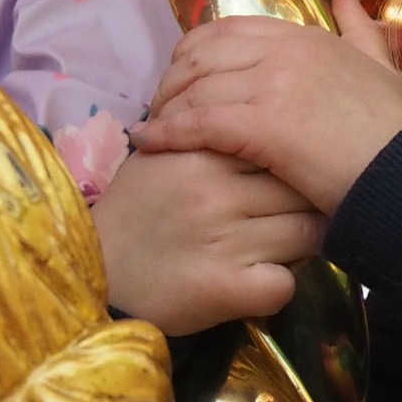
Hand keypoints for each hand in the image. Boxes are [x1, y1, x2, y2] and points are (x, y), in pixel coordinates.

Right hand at [95, 146, 323, 332]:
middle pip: (301, 188)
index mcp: (200, 152)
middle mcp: (216, 192)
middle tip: (292, 216)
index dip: (292, 164)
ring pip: (307, 233)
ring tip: (279, 248)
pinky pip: (285, 284)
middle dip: (306, 202)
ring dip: (301, 244)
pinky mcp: (228, 289)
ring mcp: (225, 241)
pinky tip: (260, 282)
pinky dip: (280, 285)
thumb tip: (257, 112)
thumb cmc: (132, 212)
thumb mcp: (160, 156)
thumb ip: (202, 132)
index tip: (288, 179)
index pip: (278, 144)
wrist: (95, 273)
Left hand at [133, 0, 401, 212]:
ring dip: (164, 107)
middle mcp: (285, 51)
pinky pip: (198, 121)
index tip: (182, 82)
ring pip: (195, 86)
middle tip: (158, 108)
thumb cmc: (395, 134)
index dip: (195, 54)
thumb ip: (359, 32)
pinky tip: (151, 145)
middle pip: (201, 53)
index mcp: (306, 37)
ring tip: (150, 130)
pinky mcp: (262, 123)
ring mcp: (273, 84)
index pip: (228, 30)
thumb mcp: (380, 69)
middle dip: (172, 80)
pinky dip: (168, 132)